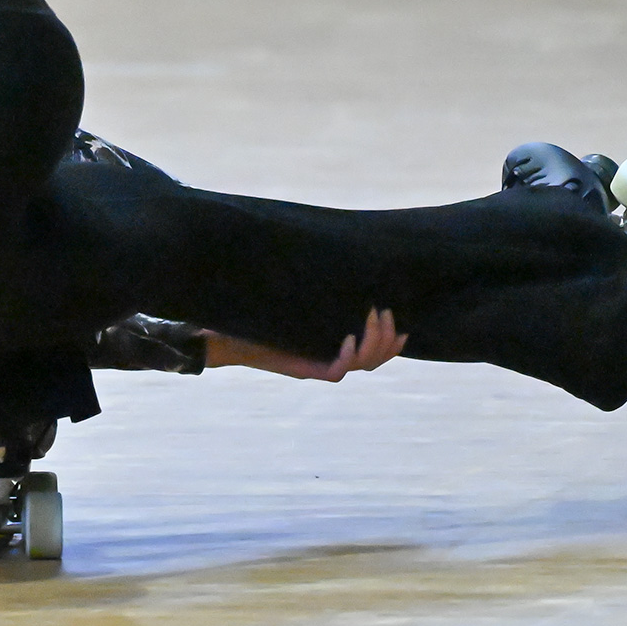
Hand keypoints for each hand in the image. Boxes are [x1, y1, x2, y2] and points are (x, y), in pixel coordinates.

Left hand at [204, 307, 406, 380]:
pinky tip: (348, 337)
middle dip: (388, 339)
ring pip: (362, 366)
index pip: (372, 353)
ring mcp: (317, 366)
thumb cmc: (254, 318)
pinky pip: (337, 371)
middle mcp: (328, 359)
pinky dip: (348, 356)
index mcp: (330, 346)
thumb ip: (305, 287)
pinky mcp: (303, 370)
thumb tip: (318, 253)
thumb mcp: (288, 300)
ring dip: (373, 344)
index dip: (391, 342)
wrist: (225, 337)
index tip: (401, 321)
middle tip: (386, 312)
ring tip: (373, 316)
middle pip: (374, 361)